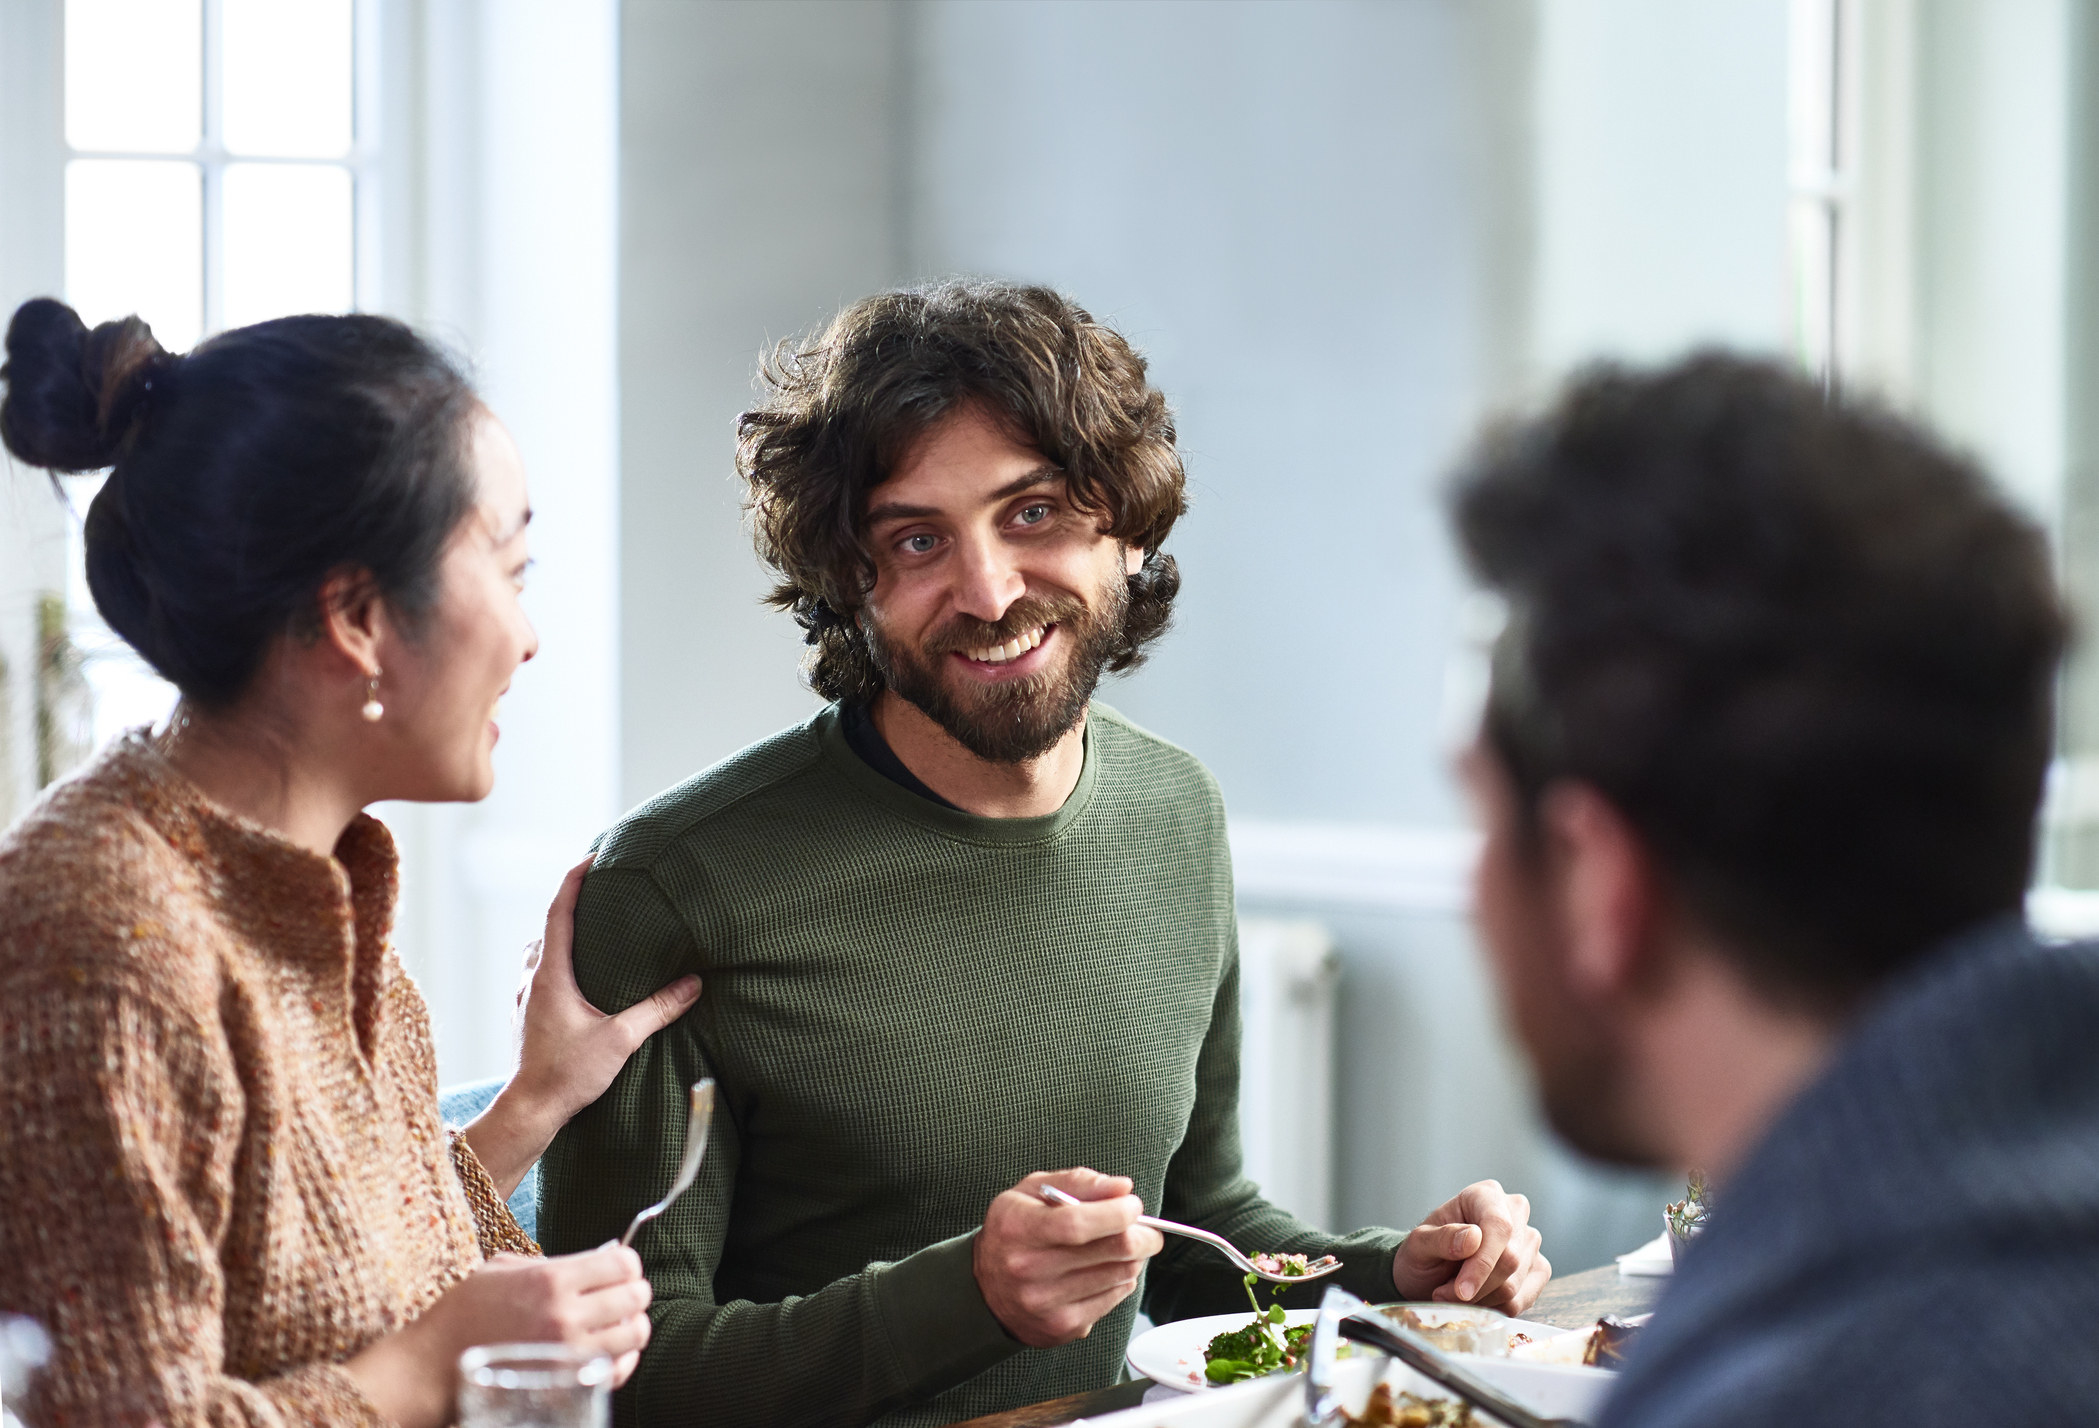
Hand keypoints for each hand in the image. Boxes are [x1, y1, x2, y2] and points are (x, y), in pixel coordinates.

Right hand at [344, 1244, 652, 1427]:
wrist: (434, 1362)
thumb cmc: (465, 1310)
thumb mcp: (504, 1268)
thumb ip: (553, 1262)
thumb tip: (601, 1256)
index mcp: (552, 1278)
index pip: (622, 1263)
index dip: (626, 1264)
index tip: (619, 1268)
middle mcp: (565, 1314)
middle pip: (636, 1296)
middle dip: (633, 1293)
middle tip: (621, 1295)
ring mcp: (567, 1352)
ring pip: (634, 1334)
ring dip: (632, 1325)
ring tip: (618, 1323)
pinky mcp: (565, 1384)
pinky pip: (617, 1371)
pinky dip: (623, 1359)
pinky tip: (611, 1351)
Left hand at [464, 855, 702, 1194]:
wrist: (530, 1110)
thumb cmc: (568, 1075)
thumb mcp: (620, 1039)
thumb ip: (657, 1009)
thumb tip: (694, 984)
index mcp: (551, 974)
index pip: (559, 913)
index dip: (574, 881)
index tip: (591, 857)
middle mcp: (533, 980)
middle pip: (548, 928)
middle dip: (571, 904)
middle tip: (600, 890)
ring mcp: (526, 999)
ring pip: (540, 953)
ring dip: (563, 937)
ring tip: (592, 933)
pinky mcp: (528, 1017)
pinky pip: (540, 976)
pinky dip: (558, 964)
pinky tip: (580, 979)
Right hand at [974, 1169, 1165, 1347]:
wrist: (985, 1288)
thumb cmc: (1013, 1231)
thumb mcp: (1033, 1192)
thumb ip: (1079, 1183)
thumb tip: (1122, 1188)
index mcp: (1018, 1228)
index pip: (1078, 1223)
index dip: (1116, 1213)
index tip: (1133, 1205)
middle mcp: (1028, 1269)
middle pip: (1109, 1252)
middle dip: (1142, 1236)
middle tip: (1146, 1228)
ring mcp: (1046, 1303)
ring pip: (1119, 1276)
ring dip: (1132, 1258)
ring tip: (1121, 1247)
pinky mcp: (1062, 1326)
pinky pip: (1113, 1300)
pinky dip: (1121, 1281)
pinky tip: (1107, 1270)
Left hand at [1391, 1179, 1549, 1313]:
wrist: (1427, 1274)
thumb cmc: (1424, 1253)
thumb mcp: (1418, 1244)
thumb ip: (1441, 1238)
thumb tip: (1474, 1237)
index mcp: (1486, 1195)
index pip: (1499, 1226)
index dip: (1483, 1262)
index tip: (1462, 1290)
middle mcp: (1515, 1213)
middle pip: (1510, 1259)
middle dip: (1475, 1286)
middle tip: (1443, 1295)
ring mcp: (1530, 1242)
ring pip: (1514, 1285)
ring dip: (1479, 1300)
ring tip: (1453, 1294)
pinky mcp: (1538, 1270)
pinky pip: (1521, 1301)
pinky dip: (1493, 1309)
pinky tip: (1473, 1300)